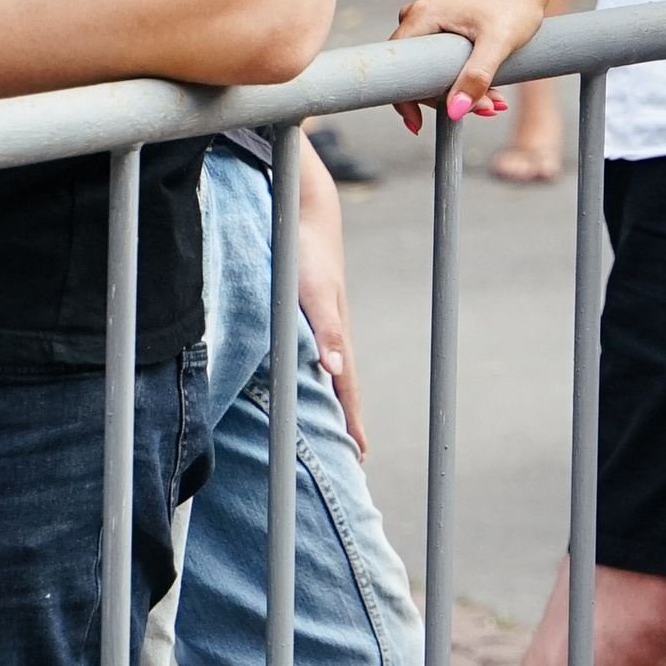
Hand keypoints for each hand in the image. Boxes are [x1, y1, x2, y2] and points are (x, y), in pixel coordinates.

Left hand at [295, 138, 366, 454]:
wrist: (304, 210)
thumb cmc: (307, 251)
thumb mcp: (314, 291)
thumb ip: (325, 329)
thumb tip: (335, 369)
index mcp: (338, 336)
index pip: (347, 390)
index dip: (353, 423)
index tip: (360, 455)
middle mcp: (332, 334)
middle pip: (341, 385)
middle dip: (348, 419)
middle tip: (354, 453)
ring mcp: (320, 323)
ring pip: (327, 370)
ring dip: (331, 398)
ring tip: (334, 425)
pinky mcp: (306, 311)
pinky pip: (312, 353)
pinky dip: (315, 374)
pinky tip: (308, 378)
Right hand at [389, 0, 549, 129]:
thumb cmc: (514, 1)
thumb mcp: (498, 42)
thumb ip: (476, 76)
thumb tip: (454, 112)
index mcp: (421, 18)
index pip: (399, 70)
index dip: (408, 101)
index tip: (422, 126)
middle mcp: (417, 18)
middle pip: (417, 73)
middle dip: (449, 98)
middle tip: (487, 110)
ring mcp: (429, 22)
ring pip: (434, 70)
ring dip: (461, 91)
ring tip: (496, 102)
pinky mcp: (443, 26)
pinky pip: (444, 61)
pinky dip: (466, 77)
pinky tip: (492, 92)